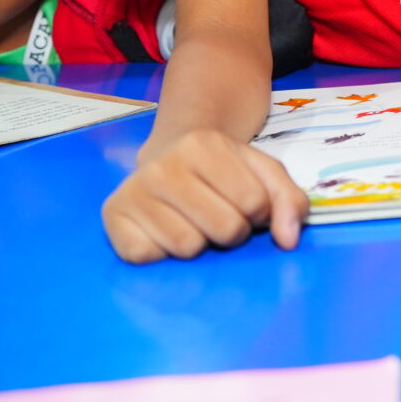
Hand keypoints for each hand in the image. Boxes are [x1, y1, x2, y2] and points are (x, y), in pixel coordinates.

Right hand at [102, 129, 307, 263]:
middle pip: (224, 228)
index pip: (253, 202)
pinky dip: (163, 253)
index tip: (247, 202)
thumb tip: (288, 240)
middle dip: (233, 231)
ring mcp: (133, 190)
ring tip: (194, 222)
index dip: (259, 212)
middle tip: (220, 215)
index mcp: (202, 145)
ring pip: (188, 247)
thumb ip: (288, 200)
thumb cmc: (222, 168)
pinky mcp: (112, 217)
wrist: (169, 153)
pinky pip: (148, 256)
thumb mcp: (262, 171)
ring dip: (200, 244)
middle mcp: (162, 165)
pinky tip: (164, 231)